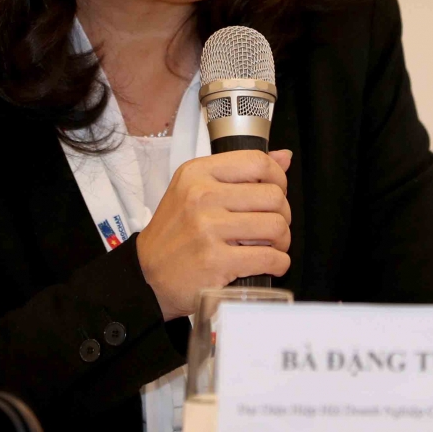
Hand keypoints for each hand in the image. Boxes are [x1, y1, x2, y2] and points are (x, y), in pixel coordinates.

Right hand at [136, 148, 291, 320]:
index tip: (277, 192)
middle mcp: (201, 196)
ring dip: (282, 241)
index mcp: (197, 173)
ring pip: (276, 226)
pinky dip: (279, 263)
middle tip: (274, 227)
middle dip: (283, 215)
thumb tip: (284, 157)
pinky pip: (269, 258)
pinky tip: (271, 264)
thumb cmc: (177, 232)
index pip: (257, 162)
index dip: (279, 178)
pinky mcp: (215, 261)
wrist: (148, 275)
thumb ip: (240, 171)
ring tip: (272, 246)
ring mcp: (207, 229)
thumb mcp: (196, 189)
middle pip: (273, 196)